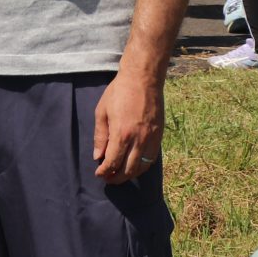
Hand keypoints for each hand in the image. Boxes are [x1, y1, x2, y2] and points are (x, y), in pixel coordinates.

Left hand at [92, 68, 163, 182]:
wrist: (142, 78)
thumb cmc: (119, 92)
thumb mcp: (102, 112)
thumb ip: (100, 137)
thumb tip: (98, 156)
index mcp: (121, 134)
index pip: (112, 163)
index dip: (104, 172)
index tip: (99, 173)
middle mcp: (138, 140)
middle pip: (128, 170)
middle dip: (116, 178)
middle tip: (108, 178)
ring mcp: (151, 138)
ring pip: (141, 167)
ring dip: (130, 175)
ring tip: (120, 174)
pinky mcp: (159, 135)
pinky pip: (151, 158)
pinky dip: (142, 166)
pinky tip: (134, 165)